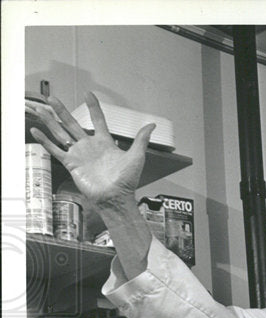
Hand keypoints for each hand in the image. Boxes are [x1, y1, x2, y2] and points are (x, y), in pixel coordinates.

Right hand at [27, 92, 154, 208]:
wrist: (115, 197)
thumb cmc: (127, 180)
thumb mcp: (136, 156)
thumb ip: (141, 139)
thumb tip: (152, 125)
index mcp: (105, 142)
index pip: (97, 120)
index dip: (93, 107)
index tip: (88, 94)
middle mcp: (90, 146)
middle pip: (72, 123)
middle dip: (62, 110)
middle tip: (51, 97)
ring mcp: (79, 154)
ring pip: (60, 133)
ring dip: (50, 121)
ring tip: (40, 108)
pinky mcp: (71, 163)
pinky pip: (55, 150)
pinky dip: (44, 140)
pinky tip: (35, 130)